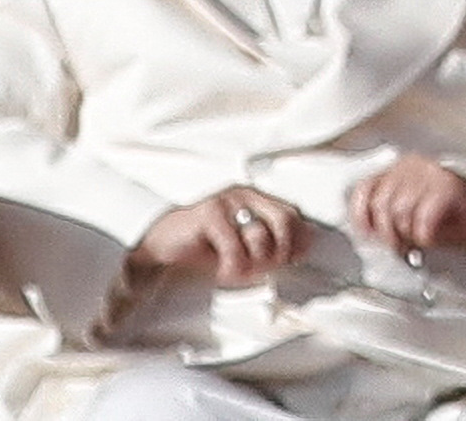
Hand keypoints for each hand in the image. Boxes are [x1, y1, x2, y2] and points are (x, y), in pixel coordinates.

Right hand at [129, 186, 312, 287]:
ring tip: (239, 271)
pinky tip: (223, 271)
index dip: (298, 239)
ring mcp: (226, 201)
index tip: (292, 260)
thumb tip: (303, 250)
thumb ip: (270, 245)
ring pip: (259, 235)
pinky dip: (232, 266)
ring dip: (253, 262)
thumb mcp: (243, 247)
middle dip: (279, 252)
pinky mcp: (208, 212)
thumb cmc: (204, 246)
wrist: (162, 245)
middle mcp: (244, 194)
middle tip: (265, 268)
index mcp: (256, 199)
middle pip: (283, 220)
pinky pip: (233, 246)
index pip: (292, 213)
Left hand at [349, 154, 465, 253]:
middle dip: (389, 234)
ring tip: (421, 240)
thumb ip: (389, 213)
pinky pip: (425, 223)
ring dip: (410, 236)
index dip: (362, 218)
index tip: (370, 236)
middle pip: (382, 206)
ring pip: (401, 215)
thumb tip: (364, 234)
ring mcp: (433, 176)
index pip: (364, 189)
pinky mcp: (450, 190)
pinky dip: (428, 238)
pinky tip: (437, 236)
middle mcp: (414, 166)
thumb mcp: (413, 209)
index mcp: (400, 168)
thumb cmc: (450, 214)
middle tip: (403, 246)